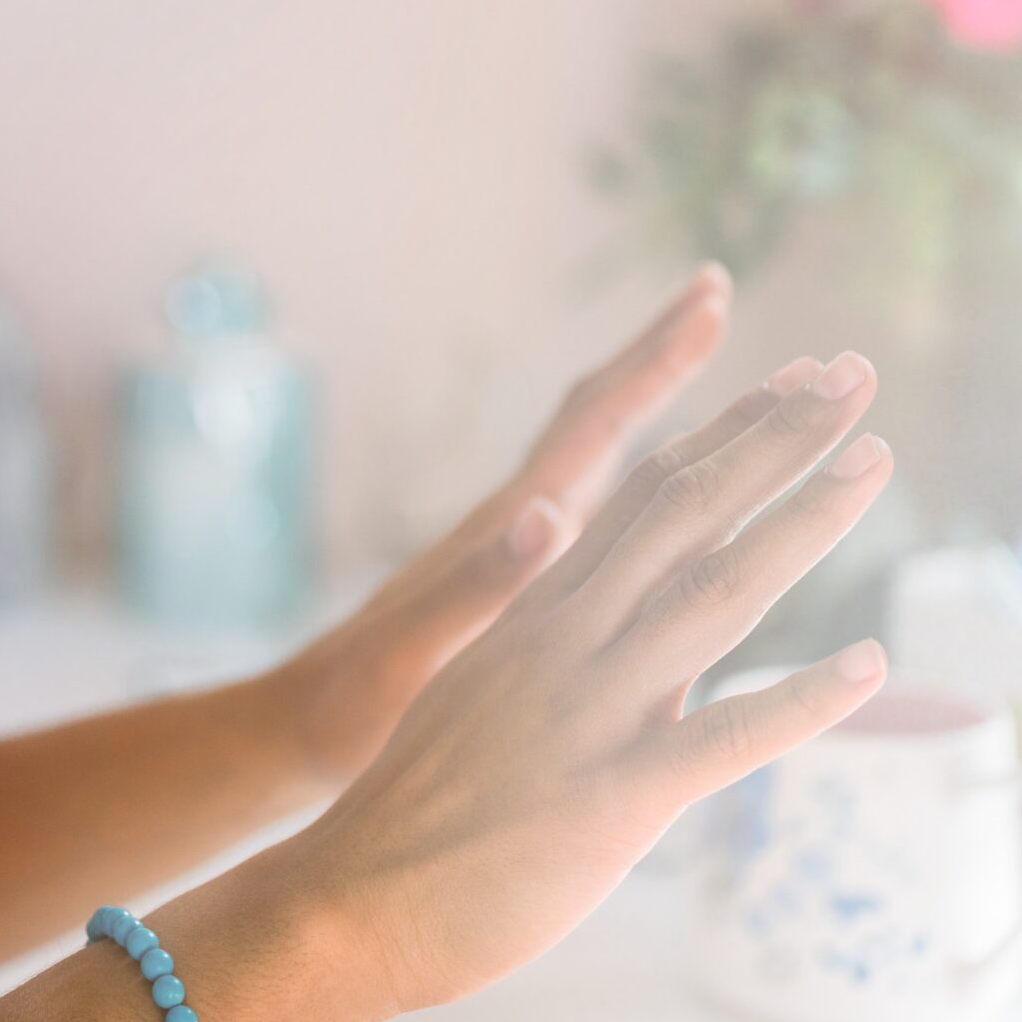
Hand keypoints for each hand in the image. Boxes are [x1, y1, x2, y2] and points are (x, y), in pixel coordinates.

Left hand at [267, 264, 743, 792]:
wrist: (303, 730)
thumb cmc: (356, 701)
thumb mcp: (417, 650)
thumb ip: (480, 587)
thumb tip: (547, 515)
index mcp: (504, 529)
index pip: (593, 424)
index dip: (655, 365)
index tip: (710, 302)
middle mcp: (516, 522)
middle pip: (601, 415)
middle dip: (662, 355)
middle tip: (717, 292)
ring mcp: (515, 548)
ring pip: (603, 457)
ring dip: (657, 405)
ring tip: (712, 365)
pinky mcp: (516, 583)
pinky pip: (599, 508)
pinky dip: (646, 479)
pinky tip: (675, 490)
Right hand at [292, 351, 892, 1014]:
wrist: (348, 896)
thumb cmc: (413, 810)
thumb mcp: (483, 695)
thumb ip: (556, 647)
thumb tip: (611, 615)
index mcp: (537, 614)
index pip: (644, 495)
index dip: (723, 433)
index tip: (790, 386)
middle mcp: (565, 640)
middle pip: (685, 510)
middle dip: (776, 437)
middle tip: (853, 374)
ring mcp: (587, 710)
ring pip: (714, 593)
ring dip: (802, 522)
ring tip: (876, 461)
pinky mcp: (608, 795)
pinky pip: (720, 738)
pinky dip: (799, 700)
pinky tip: (868, 664)